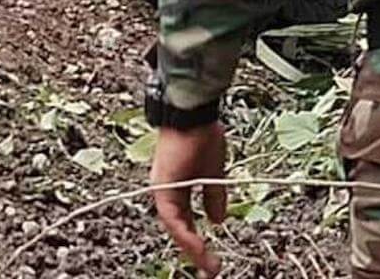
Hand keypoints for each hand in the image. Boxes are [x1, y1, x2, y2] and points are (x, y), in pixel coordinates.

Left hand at [150, 123, 226, 277]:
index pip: (186, 220)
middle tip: (210, 270)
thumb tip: (217, 221)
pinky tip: (197, 245)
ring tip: (207, 264)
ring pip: (173, 226)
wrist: (194, 115)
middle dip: (194, 251)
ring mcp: (162, 187)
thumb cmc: (202, 137)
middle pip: (178, 227)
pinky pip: (171, 216)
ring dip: (190, 247)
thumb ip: (214, 198)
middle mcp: (167, 189)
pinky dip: (185, 232)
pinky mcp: (162, 184)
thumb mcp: (214, 174)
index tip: (213, 258)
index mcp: (178, 186)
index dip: (198, 239)